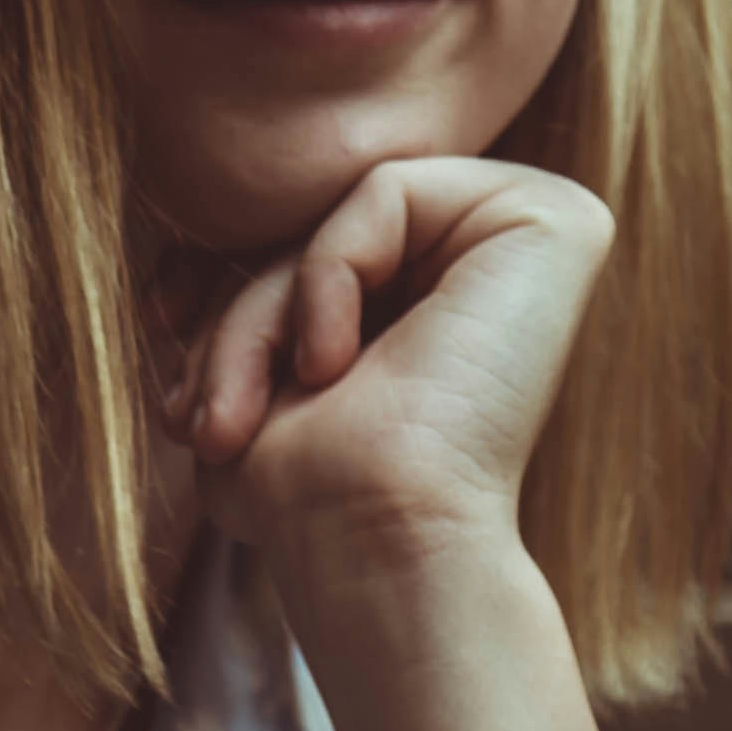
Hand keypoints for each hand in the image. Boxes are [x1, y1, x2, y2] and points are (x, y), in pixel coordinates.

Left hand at [157, 157, 610, 613]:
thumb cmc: (313, 493)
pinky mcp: (555, 219)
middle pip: (321, 222)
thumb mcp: (251, 377)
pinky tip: (330, 365)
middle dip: (235, 313)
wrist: (374, 543)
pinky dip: (324, 272)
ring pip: (339, 209)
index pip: (310, 240)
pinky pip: (385, 188)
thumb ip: (248, 304)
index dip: (223, 294)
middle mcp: (502, 254)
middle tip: (206, 423)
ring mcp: (536, 231)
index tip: (177, 390)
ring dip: (259, 310)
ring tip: (243, 414)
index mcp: (452, 291)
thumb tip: (178, 268)